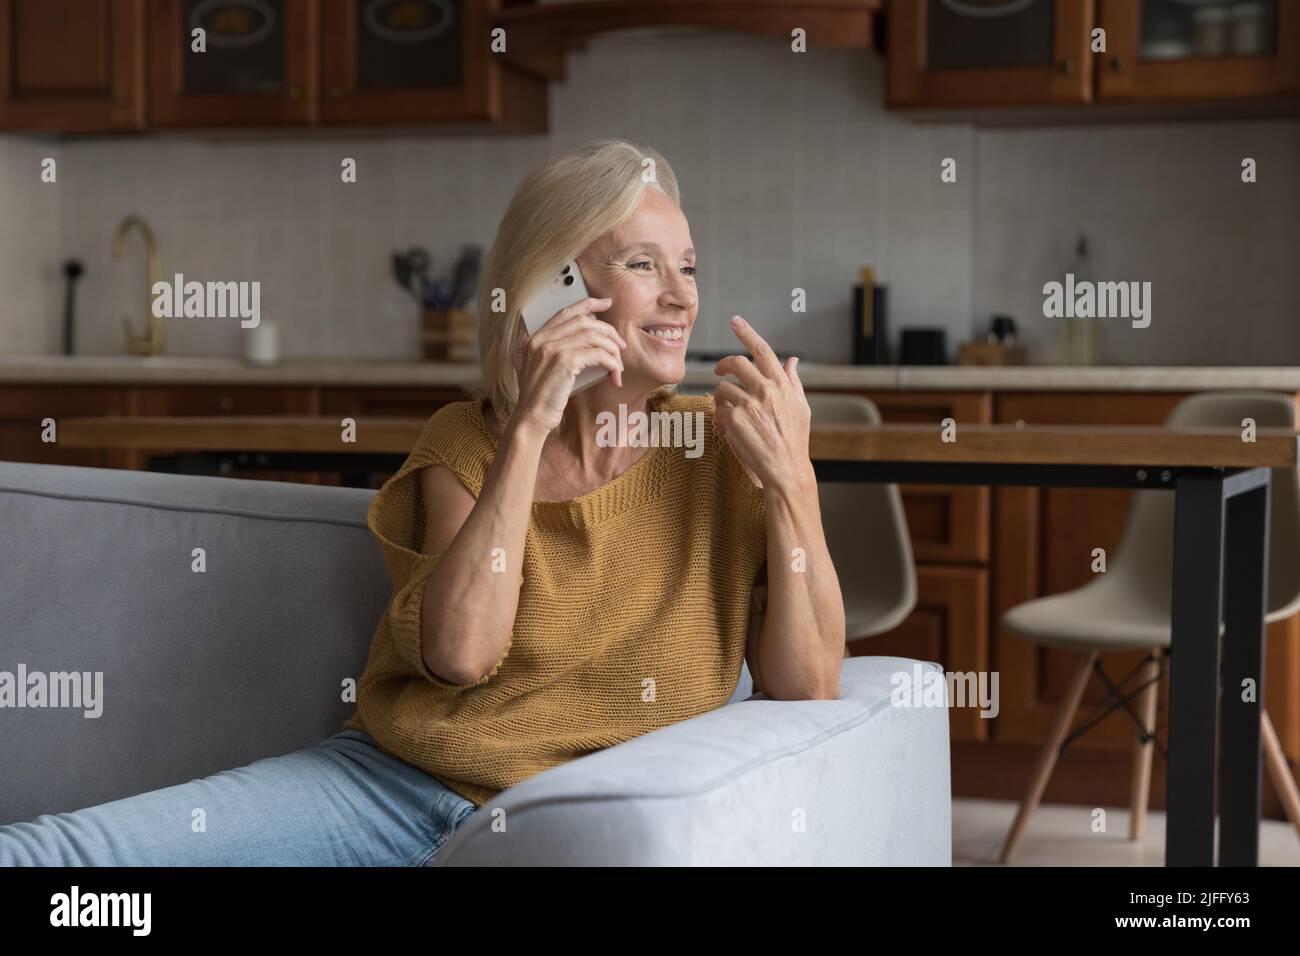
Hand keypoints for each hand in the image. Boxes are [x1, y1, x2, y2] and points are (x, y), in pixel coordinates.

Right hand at [510, 297, 625, 435]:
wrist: (530, 418)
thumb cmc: (539, 399)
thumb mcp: (539, 370)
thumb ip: (551, 352)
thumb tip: (588, 343)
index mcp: (534, 338)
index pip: (565, 312)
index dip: (588, 304)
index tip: (606, 303)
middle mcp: (540, 339)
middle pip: (584, 321)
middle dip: (607, 330)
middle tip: (620, 345)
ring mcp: (551, 349)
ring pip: (594, 336)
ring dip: (612, 350)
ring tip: (619, 365)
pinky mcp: (564, 362)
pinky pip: (598, 354)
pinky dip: (612, 364)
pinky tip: (615, 375)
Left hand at [713, 316, 812, 493]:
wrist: (786, 468)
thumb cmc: (795, 439)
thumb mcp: (801, 407)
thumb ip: (793, 381)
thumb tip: (792, 361)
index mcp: (782, 384)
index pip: (762, 350)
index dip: (747, 332)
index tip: (736, 321)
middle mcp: (765, 390)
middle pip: (736, 363)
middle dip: (723, 364)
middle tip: (719, 370)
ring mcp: (748, 404)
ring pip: (723, 388)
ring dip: (722, 397)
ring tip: (730, 410)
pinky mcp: (734, 419)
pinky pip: (719, 409)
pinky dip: (721, 416)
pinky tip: (730, 427)